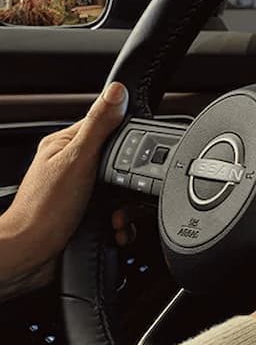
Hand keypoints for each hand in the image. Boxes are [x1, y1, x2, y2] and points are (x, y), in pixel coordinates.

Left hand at [0, 82, 126, 295]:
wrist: (31, 253)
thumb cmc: (44, 209)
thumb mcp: (77, 160)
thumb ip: (99, 125)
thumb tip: (116, 91)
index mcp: (67, 144)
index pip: (109, 127)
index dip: (128, 141)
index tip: (136, 158)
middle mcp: (74, 165)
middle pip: (121, 162)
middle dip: (130, 184)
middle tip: (121, 194)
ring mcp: (81, 191)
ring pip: (123, 191)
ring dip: (127, 208)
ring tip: (115, 218)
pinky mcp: (88, 213)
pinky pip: (118, 213)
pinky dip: (122, 224)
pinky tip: (115, 229)